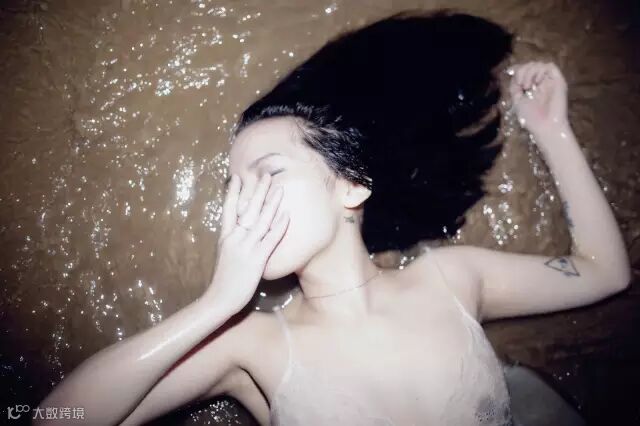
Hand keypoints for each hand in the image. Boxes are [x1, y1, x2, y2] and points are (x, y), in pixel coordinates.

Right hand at [206, 173, 288, 309]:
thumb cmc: (223, 281)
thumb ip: (232, 243)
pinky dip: (279, 226)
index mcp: (225, 237)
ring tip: (278, 187)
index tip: (237, 177)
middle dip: (257, 191)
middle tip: (265, 175)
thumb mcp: (225, 256)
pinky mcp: (257, 259)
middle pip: (247, 209)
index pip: (228, 209)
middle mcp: (235, 238)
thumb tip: (238, 233)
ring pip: (260, 220)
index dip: (233, 192)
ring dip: (271, 202)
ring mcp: (246, 247)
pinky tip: (286, 214)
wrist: (219, 299)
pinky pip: (270, 239)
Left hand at [508, 61, 568, 135]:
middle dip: (523, 71)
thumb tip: (514, 75)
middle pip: (531, 65)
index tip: (514, 80)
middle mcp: (542, 83)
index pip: (525, 70)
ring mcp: (550, 81)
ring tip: (526, 86)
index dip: (518, 71)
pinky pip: (550, 66)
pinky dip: (540, 70)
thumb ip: (515, 87)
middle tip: (521, 85)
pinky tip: (536, 82)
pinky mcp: (559, 81)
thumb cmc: (531, 119)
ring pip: (540, 64)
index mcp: (532, 87)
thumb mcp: (517, 101)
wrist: (545, 127)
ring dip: (530, 71)